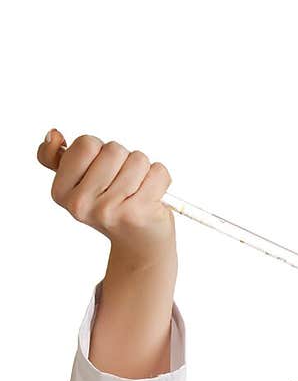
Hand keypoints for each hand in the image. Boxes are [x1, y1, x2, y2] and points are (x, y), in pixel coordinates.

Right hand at [37, 128, 175, 263]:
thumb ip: (55, 158)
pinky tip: (152, 197)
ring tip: (137, 191)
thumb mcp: (77, 183)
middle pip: (113, 150)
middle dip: (123, 159)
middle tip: (122, 185)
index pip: (86, 144)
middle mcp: (81, 204)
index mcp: (61, 192)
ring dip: (143, 169)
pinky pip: (158, 172)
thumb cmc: (111, 207)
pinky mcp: (137, 214)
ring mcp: (108, 211)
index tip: (101, 173)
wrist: (139, 247)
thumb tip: (53, 134)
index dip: (100, 151)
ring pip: (138, 159)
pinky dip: (160, 179)